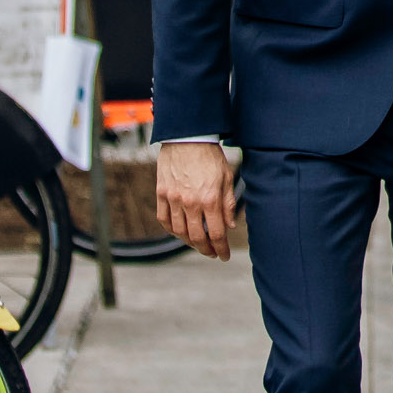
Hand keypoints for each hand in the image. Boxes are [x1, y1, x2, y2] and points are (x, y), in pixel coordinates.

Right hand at [155, 139, 239, 257]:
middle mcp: (190, 202)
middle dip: (206, 249)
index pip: (216, 234)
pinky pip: (164, 219)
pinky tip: (179, 231)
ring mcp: (173, 199)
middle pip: (196, 238)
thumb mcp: (227, 177)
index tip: (223, 256)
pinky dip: (171, 230)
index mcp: (210, 199)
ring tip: (197, 243)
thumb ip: (228, 204)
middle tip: (212, 253)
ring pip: (179, 232)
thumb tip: (230, 226)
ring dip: (189, 242)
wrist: (188, 137)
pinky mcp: (161, 193)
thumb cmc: (210, 155)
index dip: (221, 249)